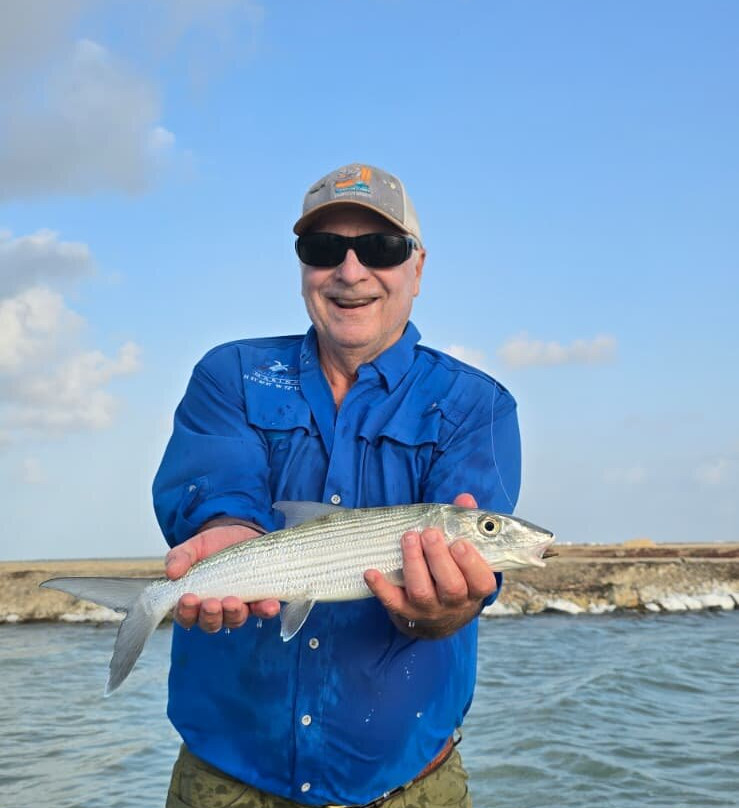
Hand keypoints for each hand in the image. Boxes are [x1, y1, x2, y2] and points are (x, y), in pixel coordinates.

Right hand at [165, 523, 279, 632]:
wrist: (239, 531)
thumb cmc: (211, 545)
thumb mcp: (193, 547)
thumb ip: (180, 557)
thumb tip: (171, 572)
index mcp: (194, 601)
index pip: (185, 615)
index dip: (185, 611)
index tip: (187, 598)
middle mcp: (215, 610)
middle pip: (210, 623)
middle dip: (211, 615)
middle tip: (212, 603)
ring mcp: (238, 607)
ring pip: (235, 620)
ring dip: (234, 614)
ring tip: (234, 602)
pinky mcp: (258, 600)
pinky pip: (262, 611)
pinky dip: (266, 610)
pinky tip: (269, 605)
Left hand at [364, 493, 495, 638]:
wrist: (439, 618)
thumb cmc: (454, 573)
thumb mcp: (466, 555)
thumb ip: (465, 524)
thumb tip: (465, 499)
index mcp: (474, 589)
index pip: (481, 582)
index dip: (471, 564)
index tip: (459, 543)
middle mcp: (454, 603)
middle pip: (450, 586)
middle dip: (439, 558)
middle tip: (430, 534)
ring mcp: (429, 610)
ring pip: (421, 592)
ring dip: (413, 563)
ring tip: (409, 537)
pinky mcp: (405, 612)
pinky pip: (392, 602)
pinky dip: (381, 588)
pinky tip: (371, 572)